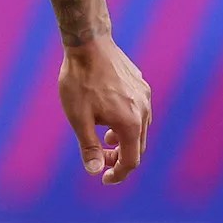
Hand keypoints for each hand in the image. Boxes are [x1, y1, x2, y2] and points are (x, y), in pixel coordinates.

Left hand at [58, 36, 150, 184]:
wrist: (88, 43)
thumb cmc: (80, 80)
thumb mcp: (78, 117)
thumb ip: (88, 146)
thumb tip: (94, 172)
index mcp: (130, 123)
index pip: (131, 161)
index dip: (118, 174)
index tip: (104, 179)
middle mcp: (143, 111)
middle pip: (138, 147)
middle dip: (120, 158)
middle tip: (100, 160)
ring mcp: (144, 96)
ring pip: (140, 129)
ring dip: (124, 140)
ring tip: (105, 139)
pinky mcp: (141, 84)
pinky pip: (139, 111)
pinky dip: (127, 122)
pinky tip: (110, 116)